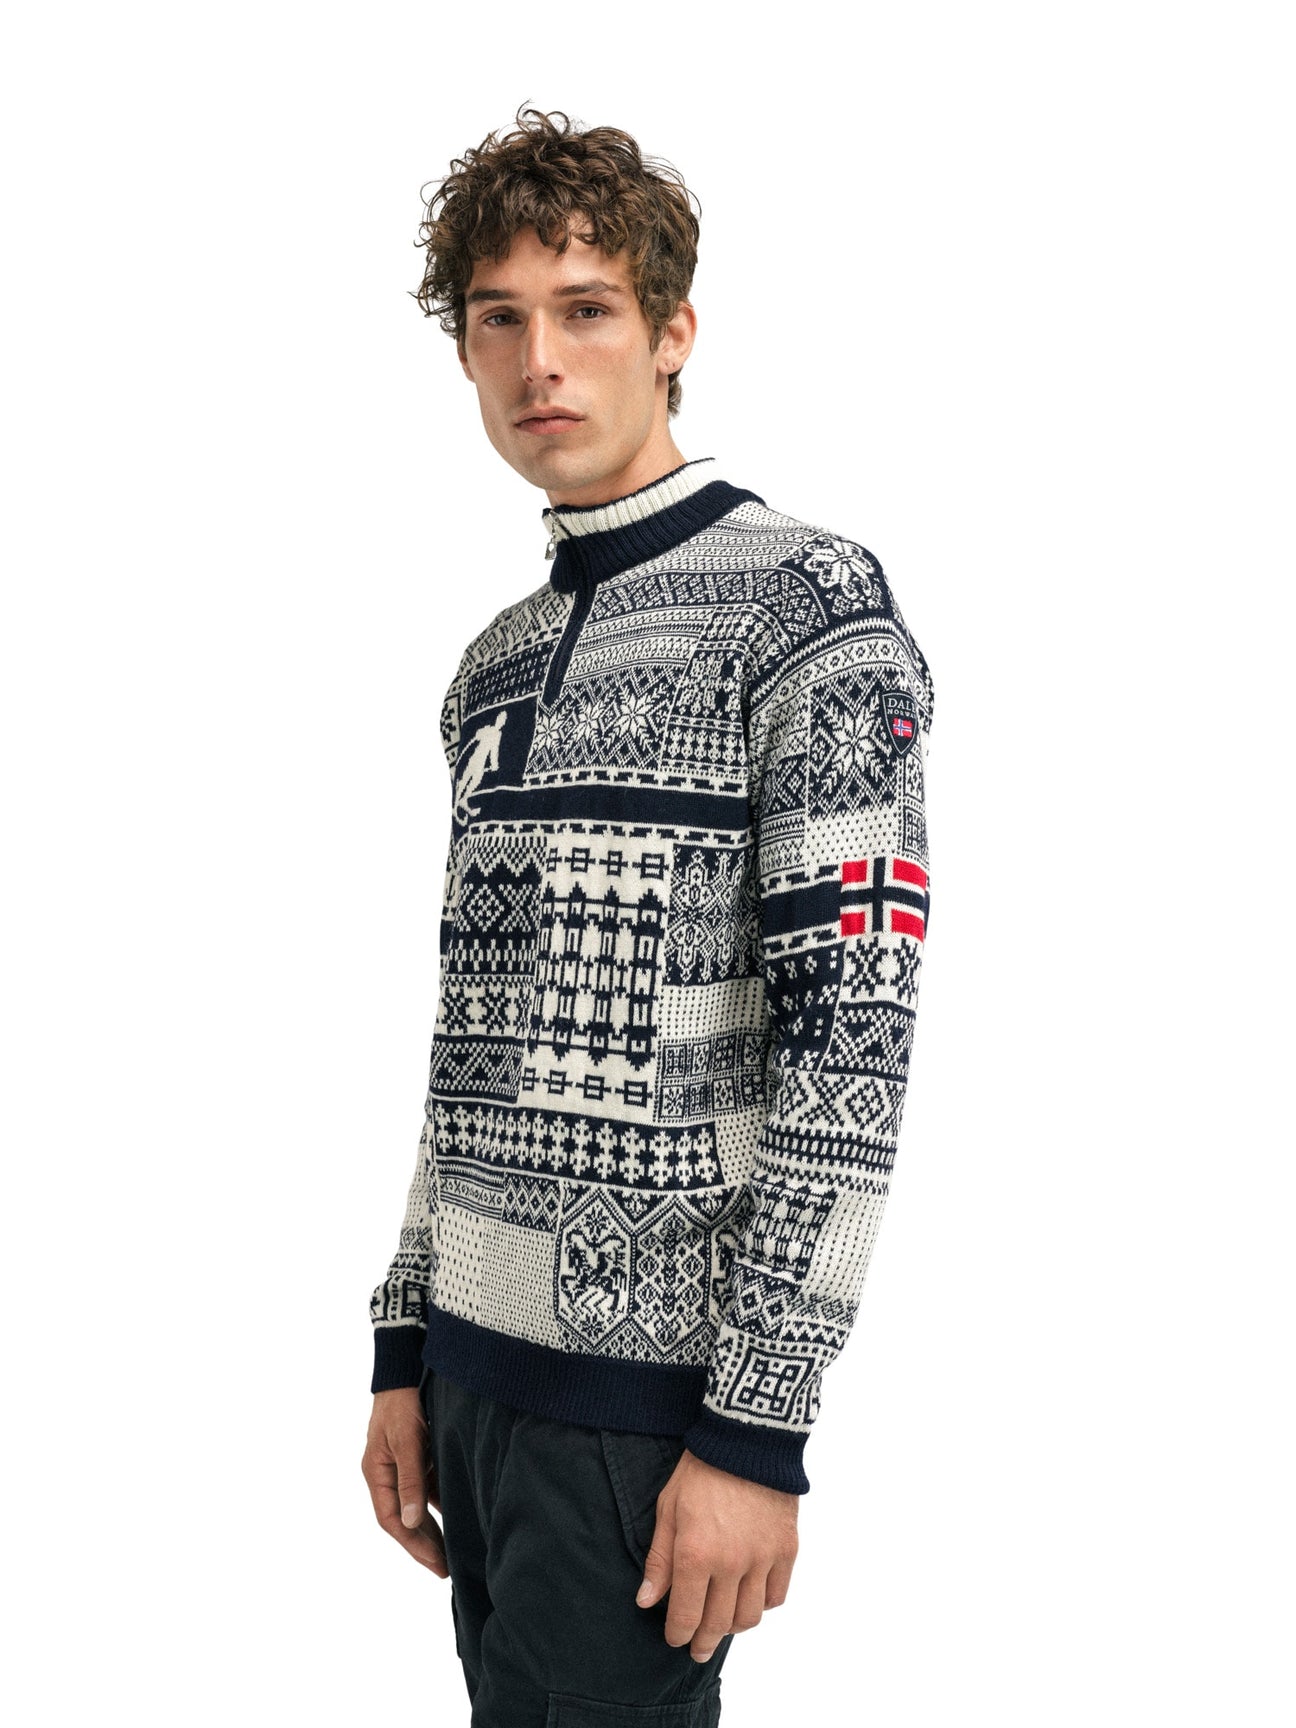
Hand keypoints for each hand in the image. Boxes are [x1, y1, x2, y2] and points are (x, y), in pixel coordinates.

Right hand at [361, 1386, 448, 1576]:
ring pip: (416, 1506)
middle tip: (446, 1569)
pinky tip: (459, 1516)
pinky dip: (441, 1504)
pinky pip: (429, 1488)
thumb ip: (411, 1481)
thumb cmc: (403, 1402)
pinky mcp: (419, 1456)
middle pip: (404, 1518)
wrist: (407, 1368)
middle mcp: (387, 1473)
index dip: (413, 1545)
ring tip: (453, 1552)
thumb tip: (410, 1522)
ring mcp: (403, 1465)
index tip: (436, 1564)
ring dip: (432, 1528)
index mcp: (377, 1472)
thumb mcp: (407, 1440)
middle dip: (423, 1544)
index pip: (392, 1519)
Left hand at [636, 1449, 798, 1661]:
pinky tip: (751, 1597)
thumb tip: (646, 1601)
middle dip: (703, 1642)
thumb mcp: (668, 1509)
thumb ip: (659, 1559)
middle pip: (718, 1624)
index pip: (685, 1616)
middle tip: (697, 1648)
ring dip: (733, 1627)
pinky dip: (763, 1604)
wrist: (746, 1439)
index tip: (674, 1639)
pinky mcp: (786, 1549)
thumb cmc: (701, 1470)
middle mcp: (730, 1564)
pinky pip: (777, 1595)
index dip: (678, 1634)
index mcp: (696, 1555)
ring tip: (724, 1625)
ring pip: (749, 1617)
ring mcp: (762, 1559)